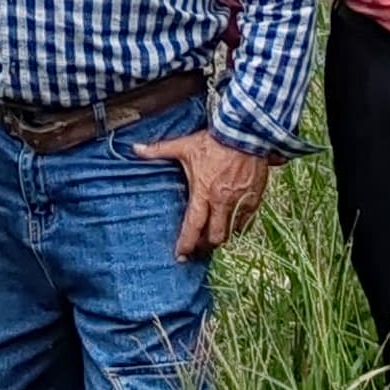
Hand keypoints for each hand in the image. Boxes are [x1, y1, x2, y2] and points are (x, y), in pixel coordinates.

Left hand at [143, 130, 276, 260]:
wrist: (245, 133)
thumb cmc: (214, 141)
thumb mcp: (184, 146)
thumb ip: (159, 150)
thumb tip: (136, 149)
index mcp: (203, 192)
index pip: (193, 226)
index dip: (186, 244)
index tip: (180, 255)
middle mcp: (222, 202)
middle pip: (214, 237)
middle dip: (205, 246)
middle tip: (197, 247)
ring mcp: (240, 202)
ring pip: (231, 233)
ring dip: (221, 237)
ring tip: (213, 236)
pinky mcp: (254, 199)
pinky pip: (246, 221)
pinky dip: (238, 226)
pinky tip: (232, 224)